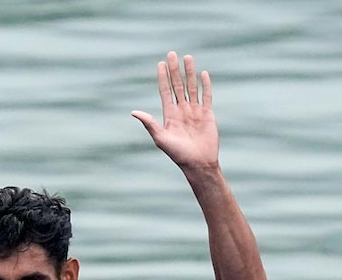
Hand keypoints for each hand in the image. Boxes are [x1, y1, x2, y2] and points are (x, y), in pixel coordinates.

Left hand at [132, 52, 218, 169]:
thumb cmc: (178, 154)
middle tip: (172, 54)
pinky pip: (207, 96)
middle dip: (174, 70)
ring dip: (189, 72)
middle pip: (177, 85)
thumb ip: (149, 124)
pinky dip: (205, 85)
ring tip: (188, 57)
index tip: (160, 64)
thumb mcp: (160, 138)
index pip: (165, 91)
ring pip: (192, 87)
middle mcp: (181, 110)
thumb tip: (133, 112)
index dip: (162, 77)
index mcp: (169, 114)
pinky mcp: (208, 114)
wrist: (198, 163)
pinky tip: (203, 74)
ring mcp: (195, 111)